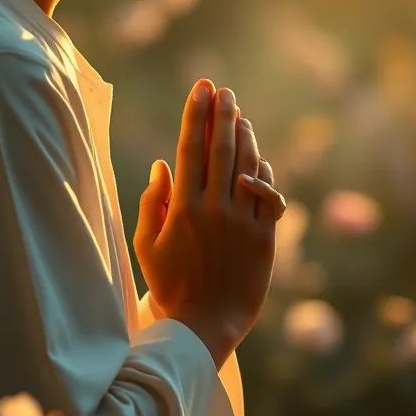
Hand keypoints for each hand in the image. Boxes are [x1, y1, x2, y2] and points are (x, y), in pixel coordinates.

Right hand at [133, 81, 277, 366]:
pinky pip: (270, 197)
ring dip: (245, 137)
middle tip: (224, 91)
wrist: (204, 326)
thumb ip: (152, 201)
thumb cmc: (169, 285)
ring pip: (247, 167)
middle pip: (220, 150)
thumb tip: (162, 164)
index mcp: (181, 208)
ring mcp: (242, 223)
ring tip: (240, 116)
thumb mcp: (145, 245)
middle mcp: (214, 209)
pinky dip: (265, 174)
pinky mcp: (266, 238)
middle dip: (222, 115)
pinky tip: (258, 159)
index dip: (195, 115)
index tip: (200, 89)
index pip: (190, 149)